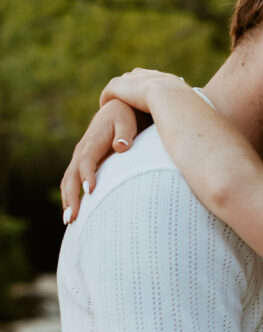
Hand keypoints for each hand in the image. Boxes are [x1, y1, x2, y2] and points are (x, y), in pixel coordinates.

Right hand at [60, 100, 137, 222]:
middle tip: (72, 218)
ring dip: (67, 201)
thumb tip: (121, 147)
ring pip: (68, 181)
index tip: (90, 191)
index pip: (86, 161)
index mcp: (92, 142)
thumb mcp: (126, 122)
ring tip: (70, 221)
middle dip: (71, 197)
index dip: (87, 175)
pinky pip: (71, 182)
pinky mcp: (82, 165)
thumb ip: (124, 134)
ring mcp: (79, 159)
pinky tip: (74, 213)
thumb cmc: (124, 117)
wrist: (115, 109)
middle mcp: (81, 152)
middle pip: (71, 176)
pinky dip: (70, 197)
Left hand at [99, 68, 188, 112]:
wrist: (171, 97)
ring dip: (118, 94)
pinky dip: (107, 99)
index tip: (148, 100)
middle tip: (127, 100)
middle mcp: (151, 76)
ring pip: (122, 84)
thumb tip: (203, 129)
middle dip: (132, 87)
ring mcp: (135, 79)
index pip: (157, 80)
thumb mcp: (195, 113)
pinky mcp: (120, 86)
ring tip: (114, 107)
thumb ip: (195, 118)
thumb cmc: (187, 110)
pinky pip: (110, 92)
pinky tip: (105, 109)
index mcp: (169, 81)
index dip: (151, 89)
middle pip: (137, 77)